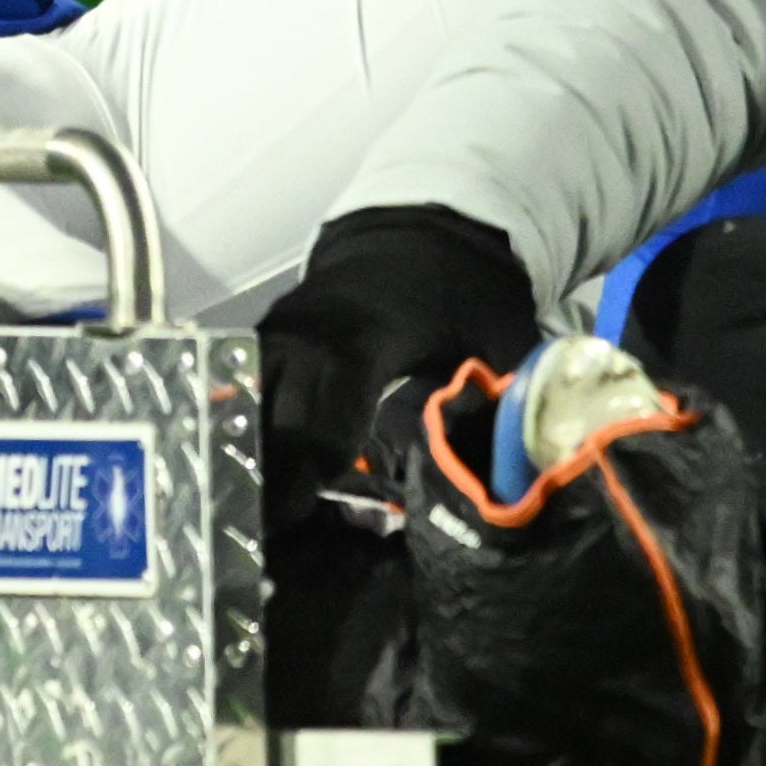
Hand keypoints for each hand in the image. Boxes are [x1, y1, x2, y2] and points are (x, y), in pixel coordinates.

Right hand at [258, 205, 541, 515]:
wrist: (419, 230)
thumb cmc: (462, 291)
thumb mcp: (498, 337)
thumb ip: (505, 398)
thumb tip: (518, 470)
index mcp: (365, 338)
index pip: (324, 416)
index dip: (315, 470)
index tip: (305, 519)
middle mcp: (309, 333)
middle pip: (274, 419)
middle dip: (273, 477)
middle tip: (272, 535)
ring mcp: (280, 330)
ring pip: (250, 404)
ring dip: (254, 455)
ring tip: (256, 513)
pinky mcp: (266, 333)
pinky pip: (247, 387)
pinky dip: (250, 427)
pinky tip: (253, 470)